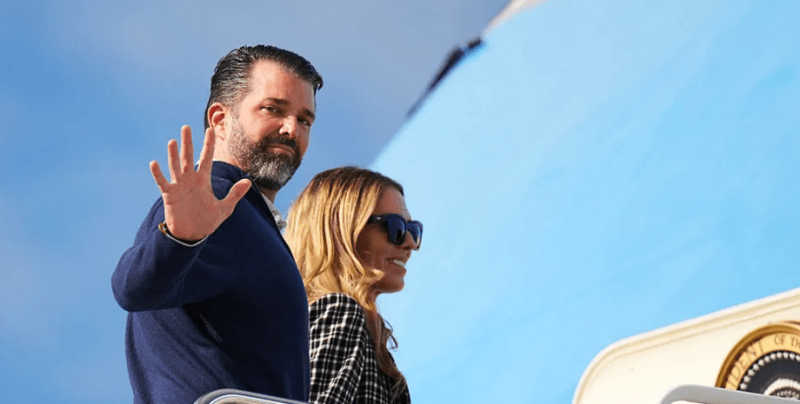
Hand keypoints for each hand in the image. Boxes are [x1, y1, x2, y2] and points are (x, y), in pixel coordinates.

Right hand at [150, 125, 250, 241]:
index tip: (210, 130)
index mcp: (203, 180)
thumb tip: (249, 182)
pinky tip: (154, 163)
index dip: (208, 145)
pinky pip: (162, 182)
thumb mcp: (224, 208)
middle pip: (188, 157)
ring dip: (173, 154)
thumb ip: (235, 194)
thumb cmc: (207, 221)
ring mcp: (179, 186)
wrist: (192, 234)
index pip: (206, 158)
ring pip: (175, 166)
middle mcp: (190, 179)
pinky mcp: (169, 195)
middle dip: (188, 143)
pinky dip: (158, 173)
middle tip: (186, 127)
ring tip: (173, 141)